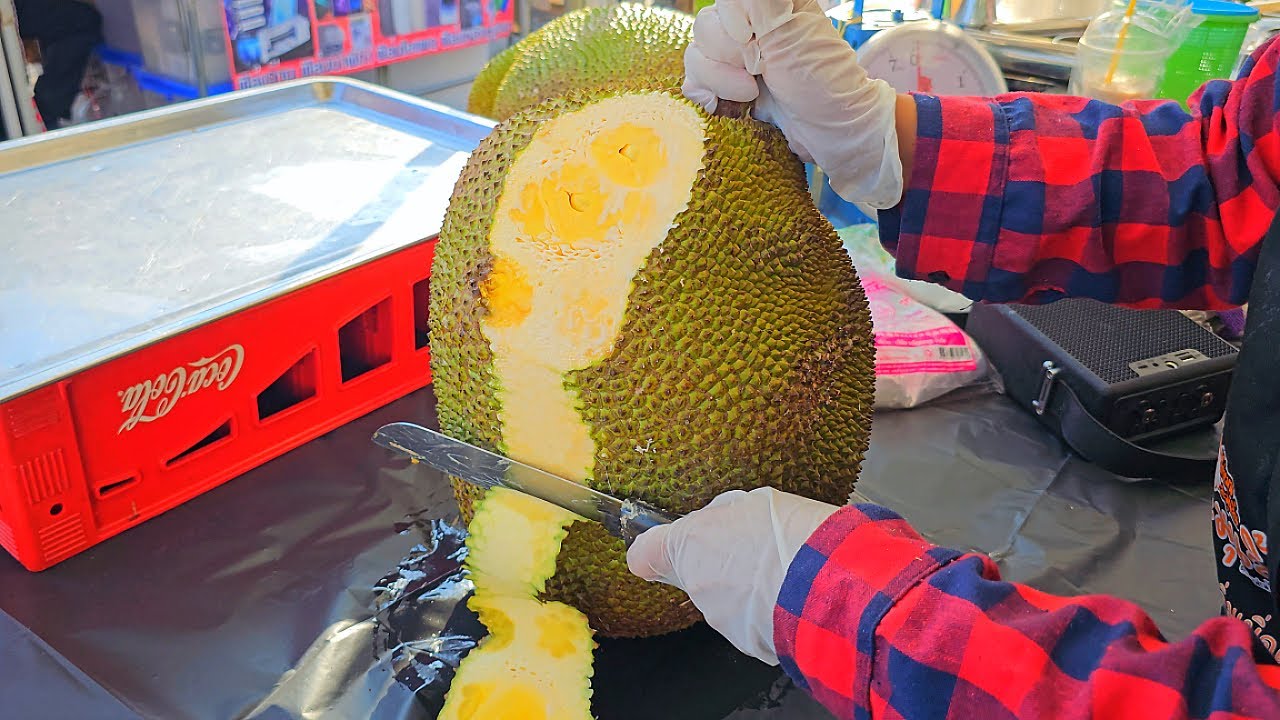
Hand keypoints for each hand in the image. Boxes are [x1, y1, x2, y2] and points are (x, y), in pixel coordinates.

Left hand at [627, 487, 838, 664]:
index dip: (653, 551)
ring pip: (726, 601)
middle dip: (721, 566)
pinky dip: (767, 612)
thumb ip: (727, 515)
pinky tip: (792, 597)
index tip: (662, 546)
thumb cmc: (794, 535)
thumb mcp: (757, 503)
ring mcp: (720, 618)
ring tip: (784, 574)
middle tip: (757, 551)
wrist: (830, 584)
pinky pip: (751, 623)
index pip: (644, 555)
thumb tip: (723, 520)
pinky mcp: (746, 644)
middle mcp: (697, 586)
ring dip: (747, 590)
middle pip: (695, 576)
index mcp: (690, 544)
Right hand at [684, 0, 903, 208]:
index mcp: (768, 5)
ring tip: (751, 93)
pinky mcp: (725, 87)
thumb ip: (762, 6)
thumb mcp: (796, 37)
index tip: (754, 44)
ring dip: (721, 80)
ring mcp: (734, 57)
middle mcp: (748, 26)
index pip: (726, 3)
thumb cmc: (823, 83)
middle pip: (706, 27)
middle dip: (730, 56)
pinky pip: (693, 82)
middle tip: (761, 71)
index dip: (733, 26)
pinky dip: (705, 94)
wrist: (829, 130)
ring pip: (695, 55)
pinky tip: (724, 104)